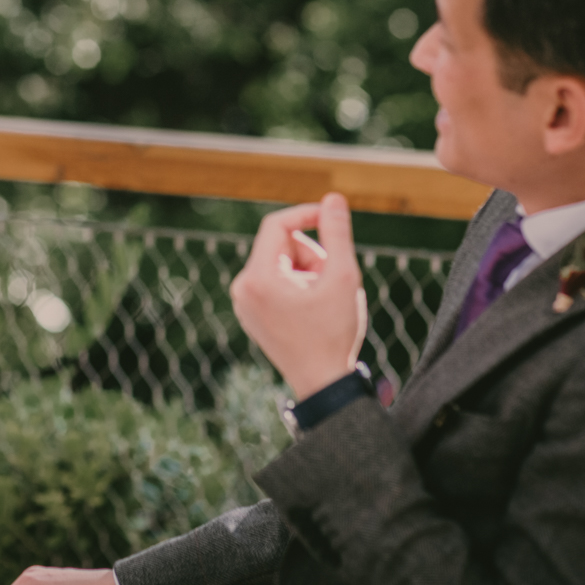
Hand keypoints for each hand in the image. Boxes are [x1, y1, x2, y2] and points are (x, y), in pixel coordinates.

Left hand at [229, 193, 367, 401]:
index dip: (308, 215)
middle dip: (312, 254)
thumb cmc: (333, 334)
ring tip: (325, 299)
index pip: (278, 225)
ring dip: (308, 271)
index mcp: (257, 278)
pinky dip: (298, 286)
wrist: (324, 386)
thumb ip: (337, 234)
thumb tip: (333, 198)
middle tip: (334, 278)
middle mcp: (242, 288)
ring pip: (281, 264)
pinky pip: (276, 283)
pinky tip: (313, 311)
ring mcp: (244, 303)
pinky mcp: (252, 314)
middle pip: (281, 245)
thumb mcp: (342, 278)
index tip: (333, 217)